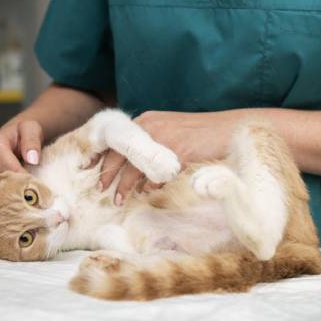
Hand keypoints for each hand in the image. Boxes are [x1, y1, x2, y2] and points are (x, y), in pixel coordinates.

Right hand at [0, 120, 42, 199]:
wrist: (11, 138)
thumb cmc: (21, 135)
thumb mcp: (31, 130)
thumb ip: (32, 141)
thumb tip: (32, 159)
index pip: (9, 171)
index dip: (24, 182)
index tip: (38, 191)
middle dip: (14, 194)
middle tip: (30, 201)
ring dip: (4, 202)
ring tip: (20, 203)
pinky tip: (10, 204)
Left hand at [97, 110, 238, 204]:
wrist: (229, 130)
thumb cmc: (201, 135)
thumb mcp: (171, 134)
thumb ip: (153, 146)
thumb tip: (138, 174)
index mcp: (148, 120)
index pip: (116, 139)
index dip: (102, 156)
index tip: (91, 170)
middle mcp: (151, 125)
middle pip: (120, 152)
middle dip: (109, 174)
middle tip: (101, 189)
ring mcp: (163, 136)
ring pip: (134, 165)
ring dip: (125, 185)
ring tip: (119, 200)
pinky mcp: (177, 149)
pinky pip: (157, 171)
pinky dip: (150, 184)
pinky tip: (148, 192)